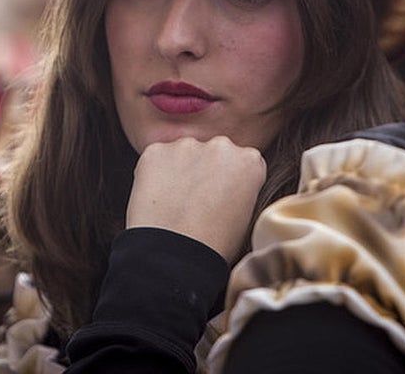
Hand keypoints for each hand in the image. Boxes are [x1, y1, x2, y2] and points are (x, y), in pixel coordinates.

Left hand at [126, 136, 266, 262]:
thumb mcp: (246, 216)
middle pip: (213, 153)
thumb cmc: (215, 246)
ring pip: (184, 153)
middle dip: (206, 170)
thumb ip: (240, 189)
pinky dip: (154, 175)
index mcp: (250, 160)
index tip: (220, 200)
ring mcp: (187, 145)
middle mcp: (222, 145)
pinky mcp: (155, 151)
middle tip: (195, 203)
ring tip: (174, 205)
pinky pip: (156, 159)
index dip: (229, 182)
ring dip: (180, 170)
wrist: (174, 258)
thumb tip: (225, 186)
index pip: (242, 162)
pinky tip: (156, 201)